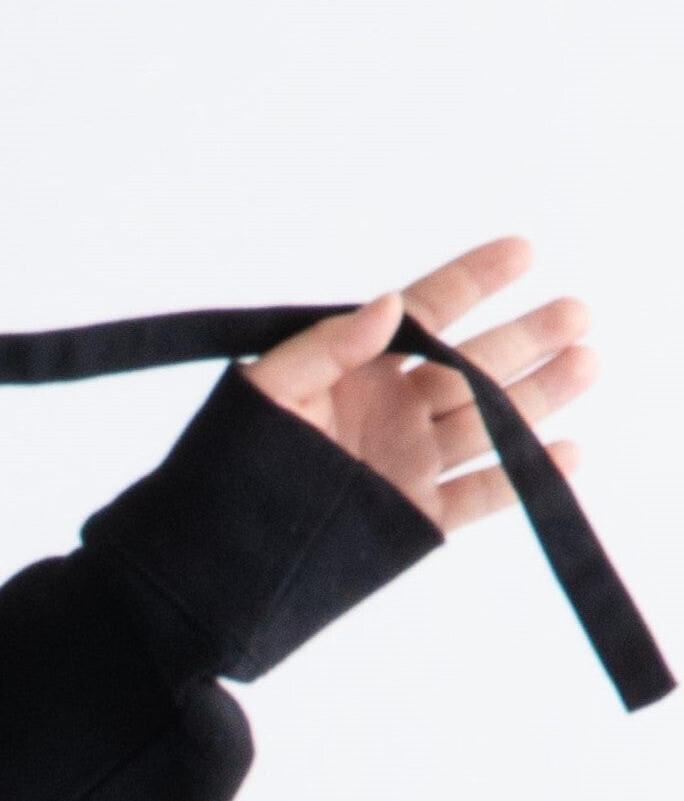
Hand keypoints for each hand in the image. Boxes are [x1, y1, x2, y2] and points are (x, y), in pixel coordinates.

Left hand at [243, 237, 594, 533]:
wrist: (214, 551)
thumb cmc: (225, 461)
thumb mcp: (266, 392)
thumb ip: (326, 346)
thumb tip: (390, 304)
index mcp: (354, 369)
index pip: (424, 314)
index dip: (472, 281)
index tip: (522, 250)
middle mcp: (390, 409)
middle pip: (471, 365)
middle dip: (525, 336)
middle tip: (577, 309)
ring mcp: (408, 460)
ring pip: (488, 422)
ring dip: (538, 395)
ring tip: (587, 361)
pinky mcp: (415, 516)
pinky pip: (480, 494)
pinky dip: (524, 477)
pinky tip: (565, 452)